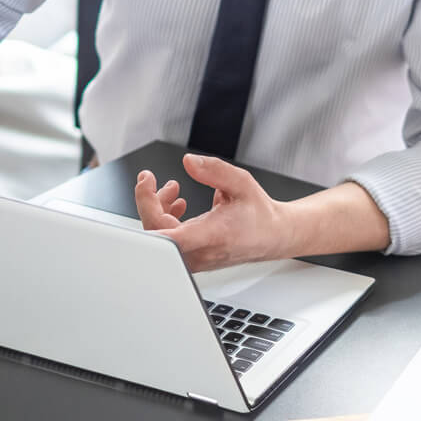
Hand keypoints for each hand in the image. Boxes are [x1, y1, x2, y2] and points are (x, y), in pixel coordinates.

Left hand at [134, 154, 293, 271]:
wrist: (273, 236)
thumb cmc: (259, 214)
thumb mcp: (241, 183)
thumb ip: (214, 170)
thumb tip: (188, 162)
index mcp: (212, 235)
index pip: (168, 233)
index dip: (148, 206)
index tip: (147, 182)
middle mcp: (200, 251)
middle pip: (155, 231)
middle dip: (148, 200)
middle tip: (149, 178)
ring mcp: (194, 258)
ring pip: (159, 237)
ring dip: (158, 208)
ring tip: (172, 188)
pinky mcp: (191, 258)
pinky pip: (168, 241)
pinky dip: (166, 219)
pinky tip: (177, 205)